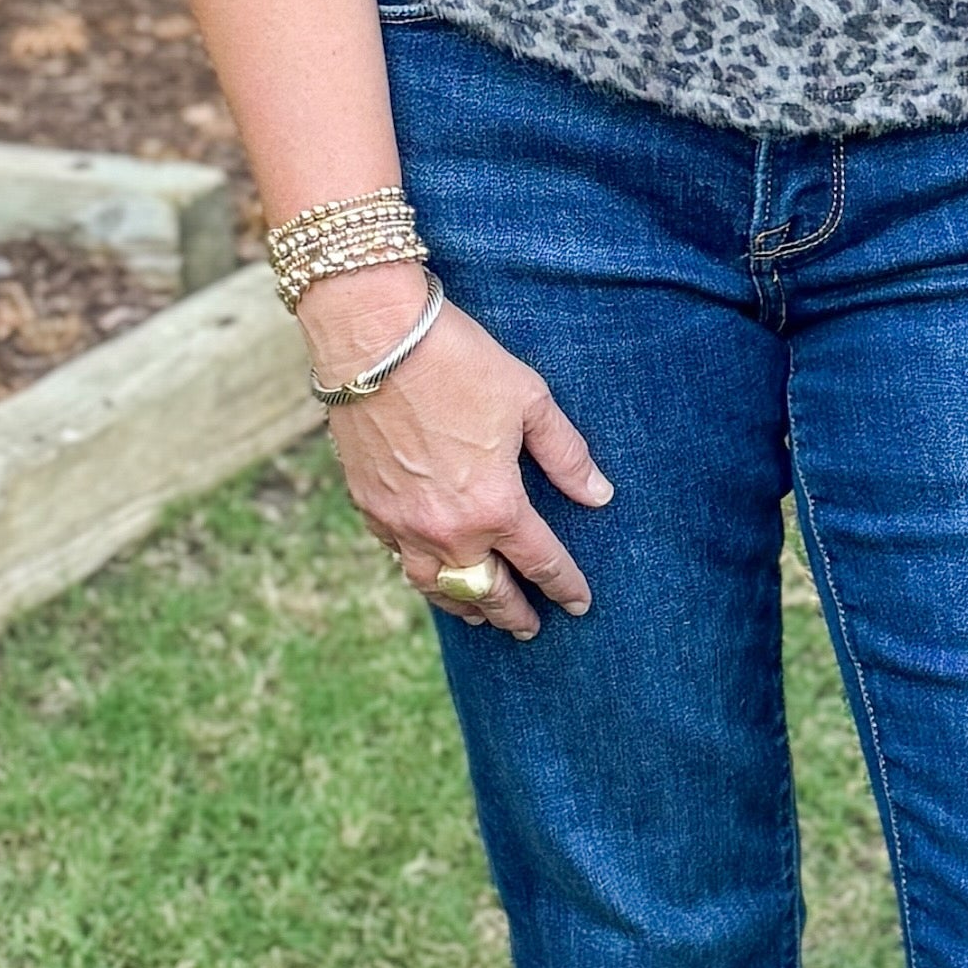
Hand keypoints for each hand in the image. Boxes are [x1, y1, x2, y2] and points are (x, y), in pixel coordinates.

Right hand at [304, 273, 611, 639]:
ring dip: (463, 605)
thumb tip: (599, 495)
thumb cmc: (457, 361)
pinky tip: (430, 570)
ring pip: (436, 586)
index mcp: (496, 506)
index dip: (565, 586)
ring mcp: (401, 523)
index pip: (540, 563)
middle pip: (487, 591)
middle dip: (512, 613)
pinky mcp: (368, 506)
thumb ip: (566, 455)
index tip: (580, 603)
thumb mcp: (529, 399)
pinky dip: (422, 573)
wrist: (372, 340)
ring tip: (479, 615)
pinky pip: (399, 558)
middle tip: (528, 627)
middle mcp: (447, 529)